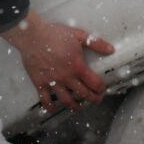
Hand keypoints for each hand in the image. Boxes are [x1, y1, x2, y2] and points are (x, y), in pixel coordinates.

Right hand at [0, 13, 114, 112]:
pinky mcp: (40, 83)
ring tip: (78, 108)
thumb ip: (96, 43)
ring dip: (74, 106)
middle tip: (96, 100)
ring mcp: (53, 82)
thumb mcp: (79, 35)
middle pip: (82, 94)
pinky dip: (50, 107)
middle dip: (92, 99)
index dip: (100, 89)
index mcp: (77, 67)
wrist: (33, 36)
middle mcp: (66, 77)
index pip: (94, 83)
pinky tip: (53, 109)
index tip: (102, 90)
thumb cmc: (55, 34)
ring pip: (66, 100)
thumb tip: (111, 49)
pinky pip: (45, 99)